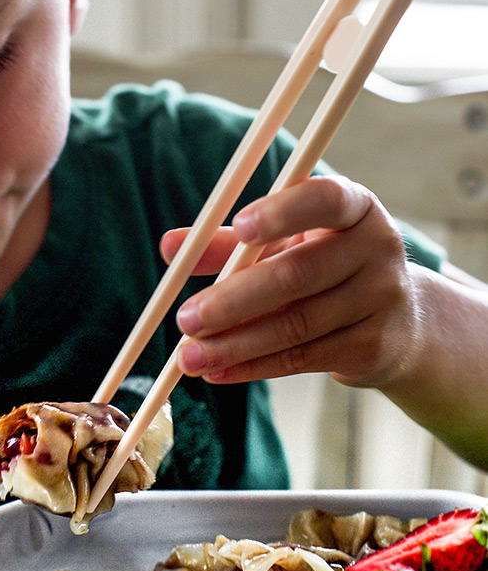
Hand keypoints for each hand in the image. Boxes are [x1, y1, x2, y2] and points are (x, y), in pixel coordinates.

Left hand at [162, 176, 421, 390]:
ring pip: (297, 324)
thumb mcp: (286, 243)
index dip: (283, 213)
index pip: (325, 200)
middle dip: (235, 298)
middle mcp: (377, 248)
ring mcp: (381, 300)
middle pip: (299, 274)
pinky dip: (253, 366)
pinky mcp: (373, 347)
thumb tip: (171, 246)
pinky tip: (217, 371)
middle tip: (186, 318)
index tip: (240, 227)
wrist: (398, 319)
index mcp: (356, 208)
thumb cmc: (324, 263)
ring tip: (187, 355)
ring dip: (235, 343)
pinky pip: (303, 358)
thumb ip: (230, 242)